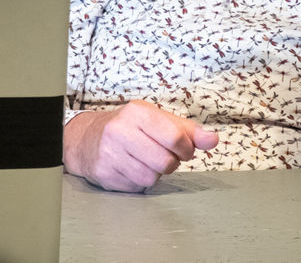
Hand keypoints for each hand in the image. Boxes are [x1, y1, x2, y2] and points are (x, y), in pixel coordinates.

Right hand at [63, 100, 218, 192]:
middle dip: (170, 163)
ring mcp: (110, 153)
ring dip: (154, 173)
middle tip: (161, 155)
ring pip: (151, 178)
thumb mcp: (158, 120)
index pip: (175, 136)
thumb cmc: (129, 128)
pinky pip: (136, 187)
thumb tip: (212, 139)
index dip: (186, 148)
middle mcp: (120, 130)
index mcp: (137, 112)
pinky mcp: (104, 173)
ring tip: (144, 160)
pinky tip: (130, 168)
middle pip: (166, 162)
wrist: (88, 139)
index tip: (183, 149)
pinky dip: (139, 182)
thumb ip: (188, 130)